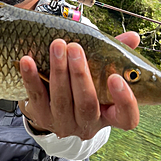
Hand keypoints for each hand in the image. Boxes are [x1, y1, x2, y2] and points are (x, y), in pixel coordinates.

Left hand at [18, 31, 139, 138]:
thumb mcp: (100, 74)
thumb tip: (133, 36)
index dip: (124, 100)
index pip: (127, 117)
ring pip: (61, 100)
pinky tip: (28, 60)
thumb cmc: (82, 86)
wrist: (51, 107)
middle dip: (80, 74)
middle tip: (75, 47)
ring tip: (56, 45)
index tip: (116, 77)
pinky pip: (36, 96)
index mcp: (109, 115)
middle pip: (87, 104)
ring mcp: (63, 123)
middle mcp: (87, 124)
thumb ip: (116, 55)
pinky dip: (31, 77)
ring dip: (58, 70)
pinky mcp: (41, 117)